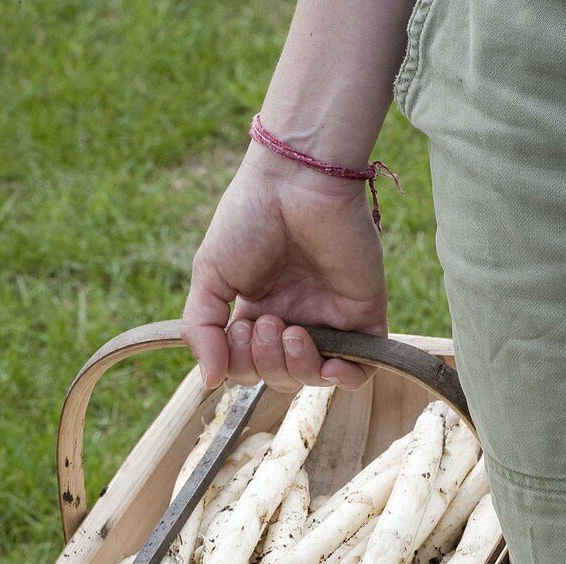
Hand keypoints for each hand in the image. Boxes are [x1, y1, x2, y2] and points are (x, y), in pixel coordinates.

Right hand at [182, 143, 387, 391]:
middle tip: (268, 324)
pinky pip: (361, 370)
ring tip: (290, 330)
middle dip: (266, 364)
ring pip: (314, 377)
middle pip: (279, 377)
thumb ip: (202, 329)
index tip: (237, 330)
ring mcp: (330, 319)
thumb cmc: (250, 217)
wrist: (298, 180)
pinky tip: (330, 366)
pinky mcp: (363, 315)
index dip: (240, 365)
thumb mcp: (209, 274)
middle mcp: (294, 318)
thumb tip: (210, 381)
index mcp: (258, 310)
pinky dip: (345, 379)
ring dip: (297, 368)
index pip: (247, 366)